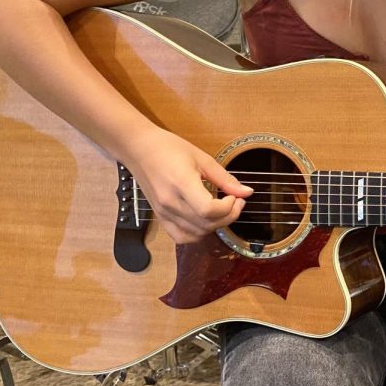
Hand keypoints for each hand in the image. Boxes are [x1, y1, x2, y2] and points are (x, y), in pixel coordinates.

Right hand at [124, 128, 253, 244]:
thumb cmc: (168, 148)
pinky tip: (205, 221)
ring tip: (223, 209)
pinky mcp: (160, 217)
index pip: (208, 210)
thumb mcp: (202, 158)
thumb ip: (224, 178)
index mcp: (181, 183)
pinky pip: (181, 237)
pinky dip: (198, 234)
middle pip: (206, 224)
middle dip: (229, 216)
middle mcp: (170, 203)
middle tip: (236, 201)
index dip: (228, 208)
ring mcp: (163, 212)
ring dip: (216, 225)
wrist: (138, 150)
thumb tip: (246, 192)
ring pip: (196, 233)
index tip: (235, 196)